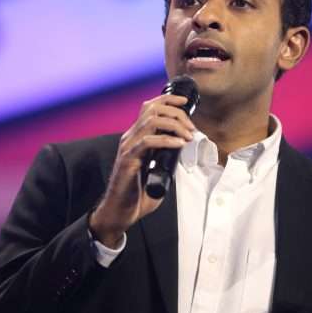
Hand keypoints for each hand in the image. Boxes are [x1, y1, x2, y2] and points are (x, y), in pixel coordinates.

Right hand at [89, 94, 194, 246]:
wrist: (120, 212)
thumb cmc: (137, 193)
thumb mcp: (156, 169)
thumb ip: (167, 156)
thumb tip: (183, 147)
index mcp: (136, 136)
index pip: (149, 107)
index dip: (168, 99)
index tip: (185, 102)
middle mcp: (130, 137)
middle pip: (152, 109)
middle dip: (176, 113)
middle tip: (191, 128)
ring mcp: (128, 147)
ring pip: (151, 121)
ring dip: (174, 125)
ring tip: (188, 136)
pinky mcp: (128, 159)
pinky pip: (148, 141)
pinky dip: (167, 140)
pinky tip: (179, 144)